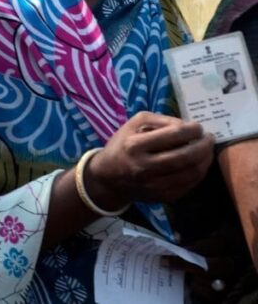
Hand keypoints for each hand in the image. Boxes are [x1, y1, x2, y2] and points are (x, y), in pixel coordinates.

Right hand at [88, 111, 214, 206]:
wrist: (108, 177)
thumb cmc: (122, 145)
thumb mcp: (133, 124)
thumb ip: (160, 120)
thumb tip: (187, 126)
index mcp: (135, 145)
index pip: (174, 134)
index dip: (192, 130)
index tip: (198, 127)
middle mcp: (145, 166)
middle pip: (186, 156)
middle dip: (204, 146)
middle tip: (209, 138)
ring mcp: (154, 185)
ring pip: (191, 173)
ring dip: (205, 160)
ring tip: (207, 151)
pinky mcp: (162, 196)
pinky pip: (189, 185)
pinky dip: (199, 173)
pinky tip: (198, 165)